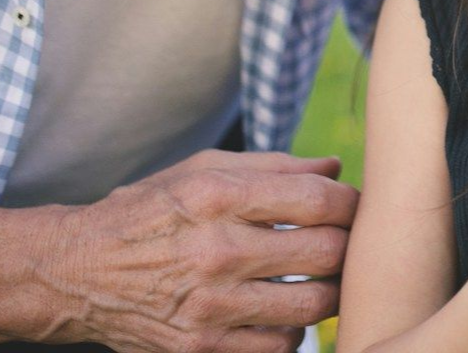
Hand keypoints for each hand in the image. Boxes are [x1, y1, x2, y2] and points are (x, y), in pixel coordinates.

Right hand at [32, 150, 356, 352]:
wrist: (80, 271)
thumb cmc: (155, 208)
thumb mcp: (207, 168)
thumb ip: (277, 166)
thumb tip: (335, 166)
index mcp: (221, 196)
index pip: (317, 199)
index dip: (350, 202)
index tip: (354, 205)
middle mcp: (218, 251)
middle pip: (324, 253)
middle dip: (349, 246)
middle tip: (349, 242)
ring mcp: (210, 307)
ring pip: (312, 305)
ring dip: (331, 291)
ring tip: (327, 278)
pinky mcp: (200, 350)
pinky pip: (279, 346)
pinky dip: (296, 330)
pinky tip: (287, 311)